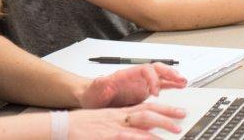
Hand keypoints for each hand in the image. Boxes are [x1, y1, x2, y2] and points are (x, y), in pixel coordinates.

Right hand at [68, 103, 186, 138]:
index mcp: (118, 113)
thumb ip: (121, 122)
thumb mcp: (104, 120)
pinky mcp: (107, 138)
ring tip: (174, 131)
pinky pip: (127, 138)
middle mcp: (118, 118)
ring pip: (141, 126)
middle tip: (182, 120)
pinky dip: (139, 139)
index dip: (164, 109)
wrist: (61, 127)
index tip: (178, 111)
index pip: (146, 107)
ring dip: (159, 129)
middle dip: (167, 115)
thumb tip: (141, 130)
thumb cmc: (81, 125)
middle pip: (147, 113)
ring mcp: (113, 129)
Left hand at [79, 63, 187, 108]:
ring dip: (172, 77)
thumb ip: (100, 86)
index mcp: (126, 75)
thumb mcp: (94, 91)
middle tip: (178, 80)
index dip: (152, 79)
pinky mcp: (144, 92)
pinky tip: (180, 86)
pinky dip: (171, 85)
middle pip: (155, 68)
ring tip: (183, 81)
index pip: (144, 70)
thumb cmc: (94, 94)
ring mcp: (141, 84)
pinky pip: (161, 85)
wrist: (93, 99)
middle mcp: (136, 78)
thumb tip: (105, 82)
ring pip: (160, 75)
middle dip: (168, 73)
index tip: (156, 92)